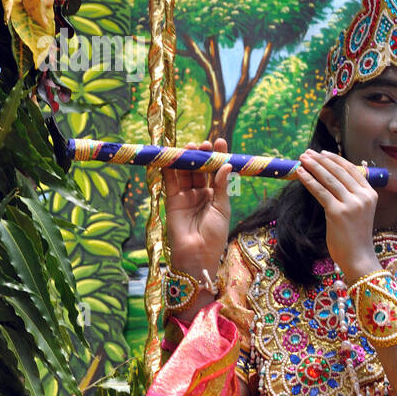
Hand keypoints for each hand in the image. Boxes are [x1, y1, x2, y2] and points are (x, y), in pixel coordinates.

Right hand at [165, 138, 231, 274]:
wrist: (197, 254)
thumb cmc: (214, 234)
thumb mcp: (222, 208)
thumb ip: (221, 186)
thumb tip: (226, 165)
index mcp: (217, 195)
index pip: (217, 170)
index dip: (218, 156)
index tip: (220, 141)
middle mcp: (201, 193)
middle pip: (199, 169)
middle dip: (201, 155)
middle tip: (202, 145)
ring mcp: (186, 195)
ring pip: (185, 172)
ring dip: (186, 159)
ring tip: (190, 148)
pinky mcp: (172, 199)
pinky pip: (171, 180)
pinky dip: (170, 168)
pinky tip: (173, 156)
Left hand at [295, 149, 379, 278]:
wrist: (358, 257)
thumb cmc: (355, 236)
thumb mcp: (359, 211)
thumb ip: (351, 195)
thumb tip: (331, 177)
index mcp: (370, 194)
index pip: (351, 169)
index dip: (335, 159)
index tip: (322, 153)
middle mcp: (363, 197)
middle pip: (338, 172)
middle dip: (321, 160)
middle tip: (307, 153)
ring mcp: (351, 204)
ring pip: (329, 179)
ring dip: (313, 167)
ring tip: (302, 159)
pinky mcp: (338, 213)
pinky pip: (320, 192)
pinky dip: (309, 181)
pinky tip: (300, 173)